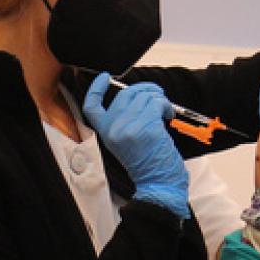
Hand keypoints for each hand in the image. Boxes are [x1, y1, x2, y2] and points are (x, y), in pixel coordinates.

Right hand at [82, 72, 188, 217]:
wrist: (158, 183)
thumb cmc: (147, 163)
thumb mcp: (124, 141)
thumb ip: (123, 120)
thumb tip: (136, 96)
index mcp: (105, 132)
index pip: (91, 105)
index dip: (96, 88)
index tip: (106, 77)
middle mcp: (113, 128)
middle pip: (126, 94)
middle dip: (145, 89)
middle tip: (158, 96)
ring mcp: (129, 127)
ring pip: (145, 96)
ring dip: (159, 98)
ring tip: (164, 110)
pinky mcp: (146, 127)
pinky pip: (157, 103)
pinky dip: (165, 105)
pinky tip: (168, 115)